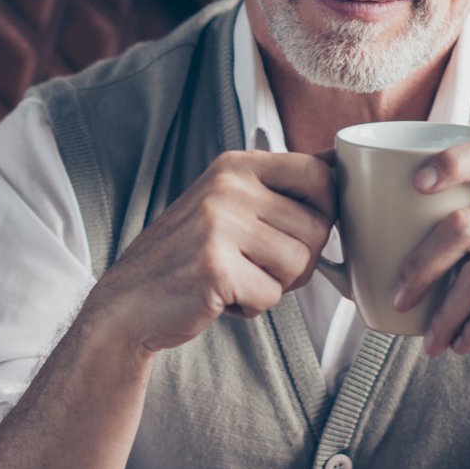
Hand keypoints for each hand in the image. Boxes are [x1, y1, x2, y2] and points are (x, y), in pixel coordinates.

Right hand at [87, 150, 334, 355]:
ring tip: (236, 279)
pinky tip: (222, 297)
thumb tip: (340, 162)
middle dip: (299, 260)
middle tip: (258, 266)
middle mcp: (228, 187)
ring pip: (299, 263)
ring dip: (275, 284)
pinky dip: (253, 306)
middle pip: (317, 228)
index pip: (319, 174)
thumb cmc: (188, 256)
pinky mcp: (215, 267)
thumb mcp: (228, 204)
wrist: (129, 301)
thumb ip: (279, 186)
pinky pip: (272, 295)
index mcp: (235, 165)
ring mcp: (219, 225)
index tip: (299, 231)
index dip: (325, 211)